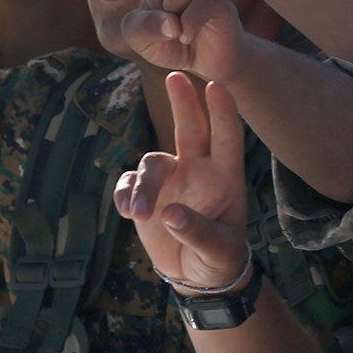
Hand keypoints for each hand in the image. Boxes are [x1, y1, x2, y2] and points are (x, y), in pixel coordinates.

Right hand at [116, 73, 253, 293]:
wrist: (196, 276)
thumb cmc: (219, 260)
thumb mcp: (218, 252)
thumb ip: (198, 232)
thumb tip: (170, 214)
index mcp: (225, 178)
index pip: (227, 139)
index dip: (223, 112)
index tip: (216, 86)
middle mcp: (198, 171)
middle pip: (190, 129)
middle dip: (184, 102)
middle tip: (175, 76)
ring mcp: (171, 179)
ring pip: (151, 163)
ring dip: (143, 187)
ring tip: (137, 213)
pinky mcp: (147, 194)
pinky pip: (130, 184)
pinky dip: (125, 196)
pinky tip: (128, 213)